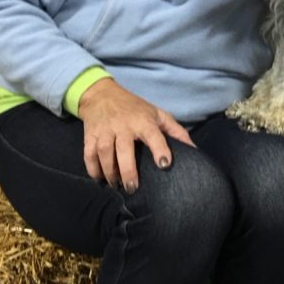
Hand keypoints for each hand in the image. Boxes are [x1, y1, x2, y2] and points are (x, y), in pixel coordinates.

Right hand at [78, 78, 194, 191]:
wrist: (101, 94)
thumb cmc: (135, 108)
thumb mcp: (157, 114)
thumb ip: (176, 131)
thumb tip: (194, 150)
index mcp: (143, 120)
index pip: (153, 135)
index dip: (160, 149)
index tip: (165, 164)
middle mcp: (123, 125)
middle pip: (124, 149)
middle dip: (128, 170)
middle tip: (133, 188)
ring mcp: (105, 130)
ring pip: (104, 153)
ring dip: (109, 172)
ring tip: (116, 186)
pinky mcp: (90, 135)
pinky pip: (89, 154)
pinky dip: (92, 168)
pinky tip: (99, 180)